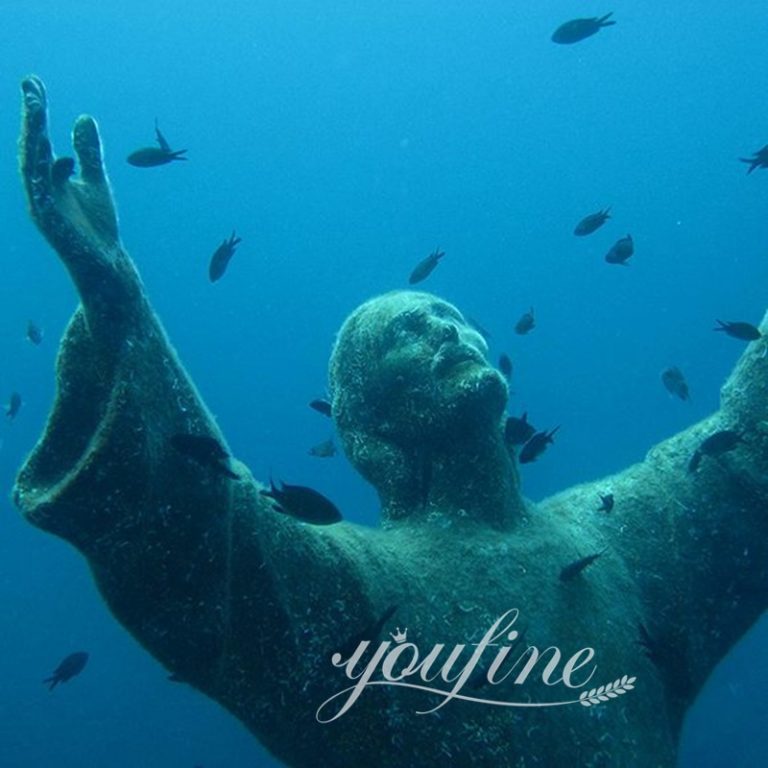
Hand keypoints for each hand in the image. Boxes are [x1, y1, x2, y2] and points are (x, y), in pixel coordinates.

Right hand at [20, 76, 140, 336]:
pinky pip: (42, 194)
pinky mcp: (49, 221)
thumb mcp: (96, 181)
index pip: (38, 139)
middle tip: (31, 86)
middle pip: (31, 147)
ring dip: (33, 137)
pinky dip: (44, 174)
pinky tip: (53, 155)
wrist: (106, 262)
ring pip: (31, 165)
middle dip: (30, 117)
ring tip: (36, 107)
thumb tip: (84, 117)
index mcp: (48, 178)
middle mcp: (39, 188)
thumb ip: (88, 152)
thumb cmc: (99, 226)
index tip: (34, 83)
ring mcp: (41, 204)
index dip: (36, 112)